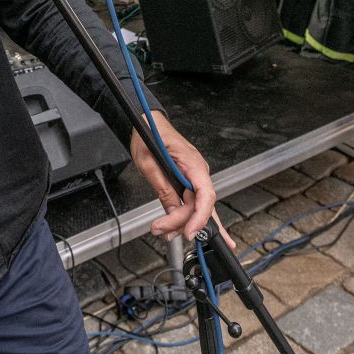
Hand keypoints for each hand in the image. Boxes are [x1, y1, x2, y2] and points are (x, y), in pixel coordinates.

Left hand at [130, 113, 231, 246]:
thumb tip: (172, 212)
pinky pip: (192, 201)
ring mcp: (195, 176)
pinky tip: (182, 228)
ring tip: (162, 229)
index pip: (205, 195)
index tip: (189, 231)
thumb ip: (163, 188)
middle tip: (162, 231)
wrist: (148, 121)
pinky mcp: (188, 181)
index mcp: (192, 163)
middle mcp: (198, 171)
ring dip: (181, 222)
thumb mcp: (148, 163)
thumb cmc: (149, 133)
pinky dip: (186, 216)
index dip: (199, 217)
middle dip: (183, 223)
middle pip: (200, 205)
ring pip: (196, 207)